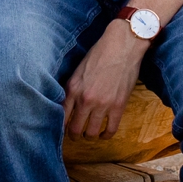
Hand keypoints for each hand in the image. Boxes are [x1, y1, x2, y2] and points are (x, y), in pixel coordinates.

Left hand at [63, 19, 149, 139]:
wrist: (122, 45)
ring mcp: (102, 104)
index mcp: (72, 89)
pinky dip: (106, 135)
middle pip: (75, 129)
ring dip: (90, 136)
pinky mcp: (118, 106)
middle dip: (74, 135)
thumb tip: (67, 105)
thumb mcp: (78, 70)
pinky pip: (111, 130)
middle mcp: (85, 99)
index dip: (60, 127)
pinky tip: (105, 134)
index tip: (62, 130)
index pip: (61, 116)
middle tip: (76, 135)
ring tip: (90, 134)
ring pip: (92, 133)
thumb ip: (72, 88)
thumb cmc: (100, 53)